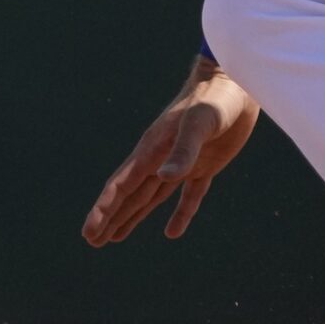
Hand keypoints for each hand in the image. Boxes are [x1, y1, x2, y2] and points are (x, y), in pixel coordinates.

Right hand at [80, 61, 260, 245]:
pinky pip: (189, 196)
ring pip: (151, 197)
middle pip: (131, 195)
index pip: (121, 185)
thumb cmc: (213, 98)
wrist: (236, 82)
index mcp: (153, 149)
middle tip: (92, 241)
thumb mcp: (199, 122)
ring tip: (116, 236)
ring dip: (134, 217)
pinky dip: (181, 214)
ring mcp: (183, 162)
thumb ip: (183, 150)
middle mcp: (162, 159)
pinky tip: (172, 232)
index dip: (104, 210)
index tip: (89, 232)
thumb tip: (163, 177)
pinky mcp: (206, 164)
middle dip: (111, 218)